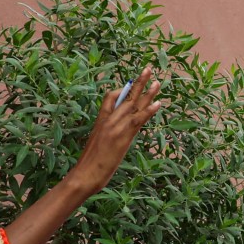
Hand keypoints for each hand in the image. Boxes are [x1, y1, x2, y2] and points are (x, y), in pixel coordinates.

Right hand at [68, 69, 164, 192]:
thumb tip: (116, 132)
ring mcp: (116, 127)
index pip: (110, 98)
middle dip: (138, 83)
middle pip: (126, 97)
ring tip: (157, 82)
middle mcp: (108, 120)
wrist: (85, 173)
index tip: (133, 84)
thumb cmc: (90, 163)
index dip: (122, 90)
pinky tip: (158, 103)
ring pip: (134, 105)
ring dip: (147, 93)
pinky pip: (138, 119)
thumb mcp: (97, 143)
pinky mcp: (123, 136)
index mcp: (100, 120)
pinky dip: (149, 110)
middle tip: (148, 69)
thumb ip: (107, 133)